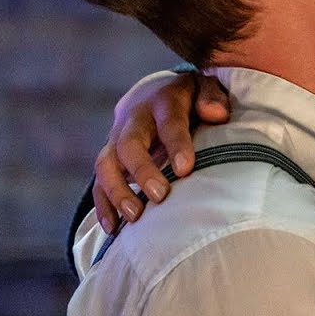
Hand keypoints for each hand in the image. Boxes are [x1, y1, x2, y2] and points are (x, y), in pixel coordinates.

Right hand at [91, 70, 230, 232]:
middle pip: (129, 144)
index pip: (169, 122)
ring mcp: (116, 140)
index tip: (185, 169)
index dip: (176, 144)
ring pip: (106, 164)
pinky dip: (103, 205)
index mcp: (162, 101)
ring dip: (117, 192)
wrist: (153, 94)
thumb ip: (212, 97)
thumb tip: (216, 114)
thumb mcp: (204, 87)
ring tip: (134, 217)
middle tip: (160, 196)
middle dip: (142, 171)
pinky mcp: (109, 159)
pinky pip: (98, 182)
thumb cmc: (188, 97)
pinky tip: (113, 228)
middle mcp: (134, 120)